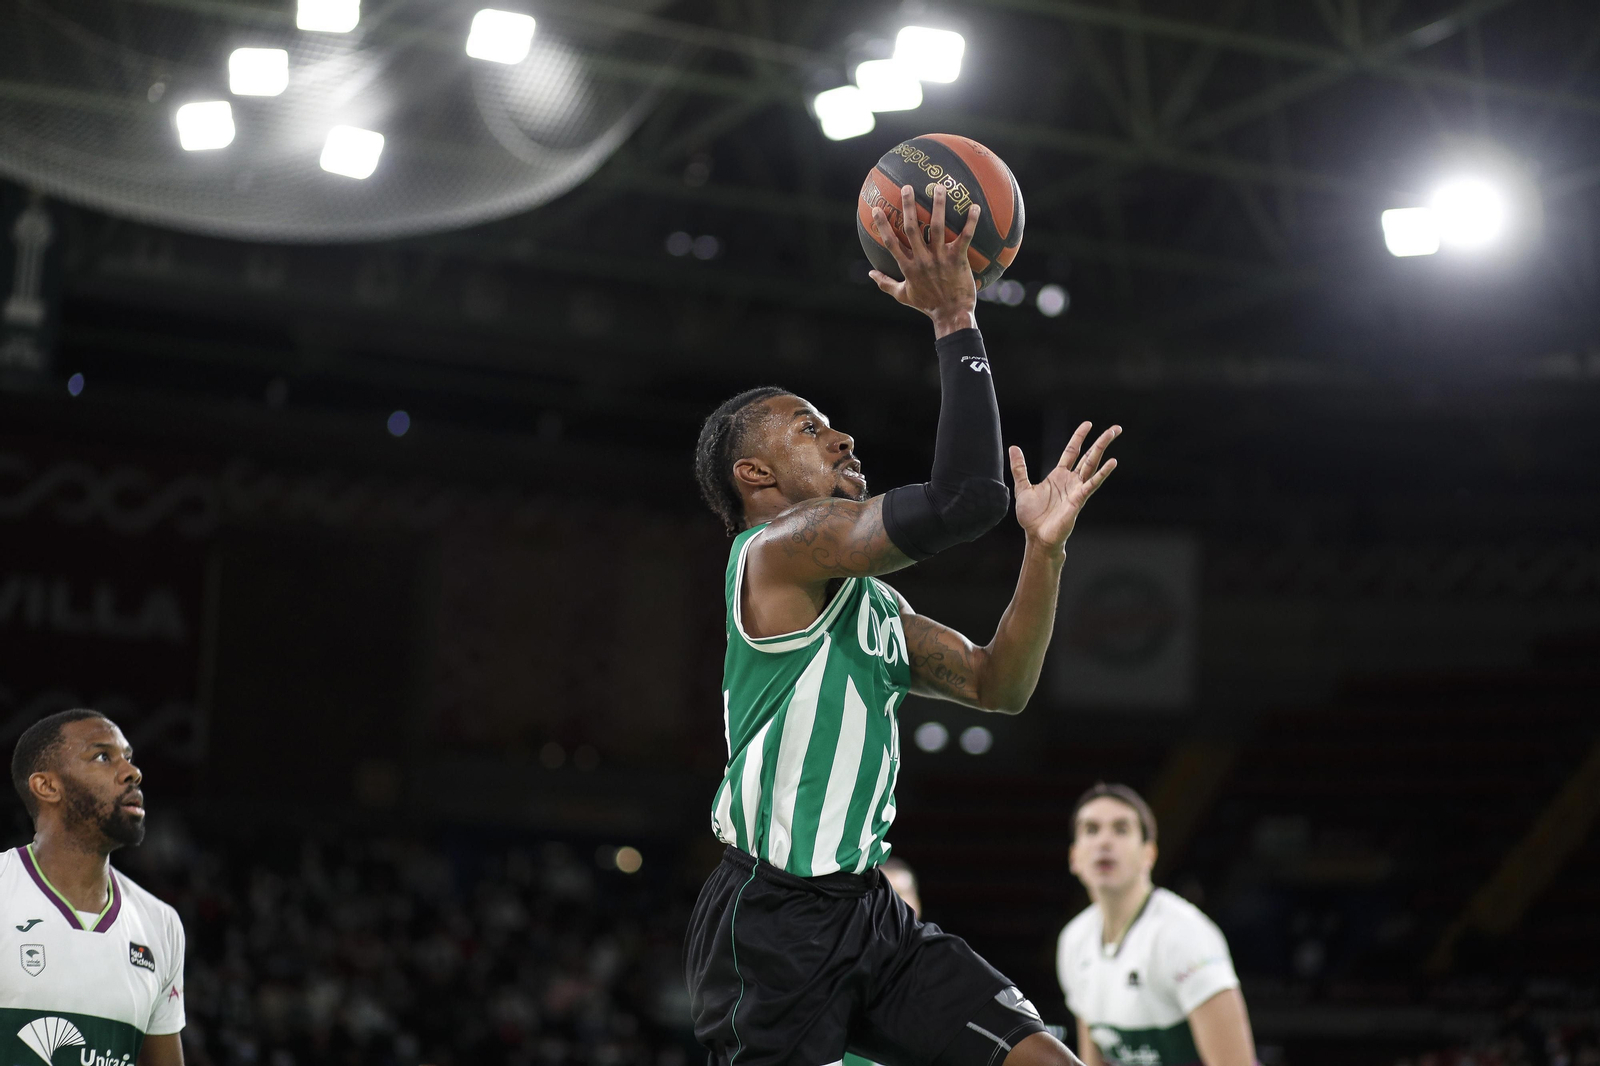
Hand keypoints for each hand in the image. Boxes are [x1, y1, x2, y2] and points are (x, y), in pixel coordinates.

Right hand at [869, 183, 980, 336]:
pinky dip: (971, 221)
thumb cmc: (927, 305)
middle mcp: (922, 259)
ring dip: (938, 205)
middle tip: (907, 187)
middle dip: (908, 206)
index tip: (877, 208)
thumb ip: (885, 283)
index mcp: (908, 266)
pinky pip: (965, 237)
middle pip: (912, 228)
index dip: (883, 225)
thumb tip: (870, 273)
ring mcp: (940, 258)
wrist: (951, 314)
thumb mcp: (903, 295)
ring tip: (939, 187)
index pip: (891, 242)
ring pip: (938, 226)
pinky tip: (974, 206)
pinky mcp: (958, 259)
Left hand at [1008, 422, 1120, 551]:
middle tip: (1116, 428)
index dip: (1079, 437)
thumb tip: (1013, 448)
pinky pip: (1092, 484)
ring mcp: (1077, 489)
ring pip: (1093, 464)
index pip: (1072, 451)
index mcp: (1059, 475)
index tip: (1088, 424)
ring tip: (1114, 434)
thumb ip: (1019, 468)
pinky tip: (1112, 462)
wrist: (1037, 537)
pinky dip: (1102, 473)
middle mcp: (1071, 480)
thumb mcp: (1022, 487)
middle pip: (1089, 455)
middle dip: (1101, 441)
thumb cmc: (1032, 517)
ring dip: (1103, 449)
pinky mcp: (1079, 499)